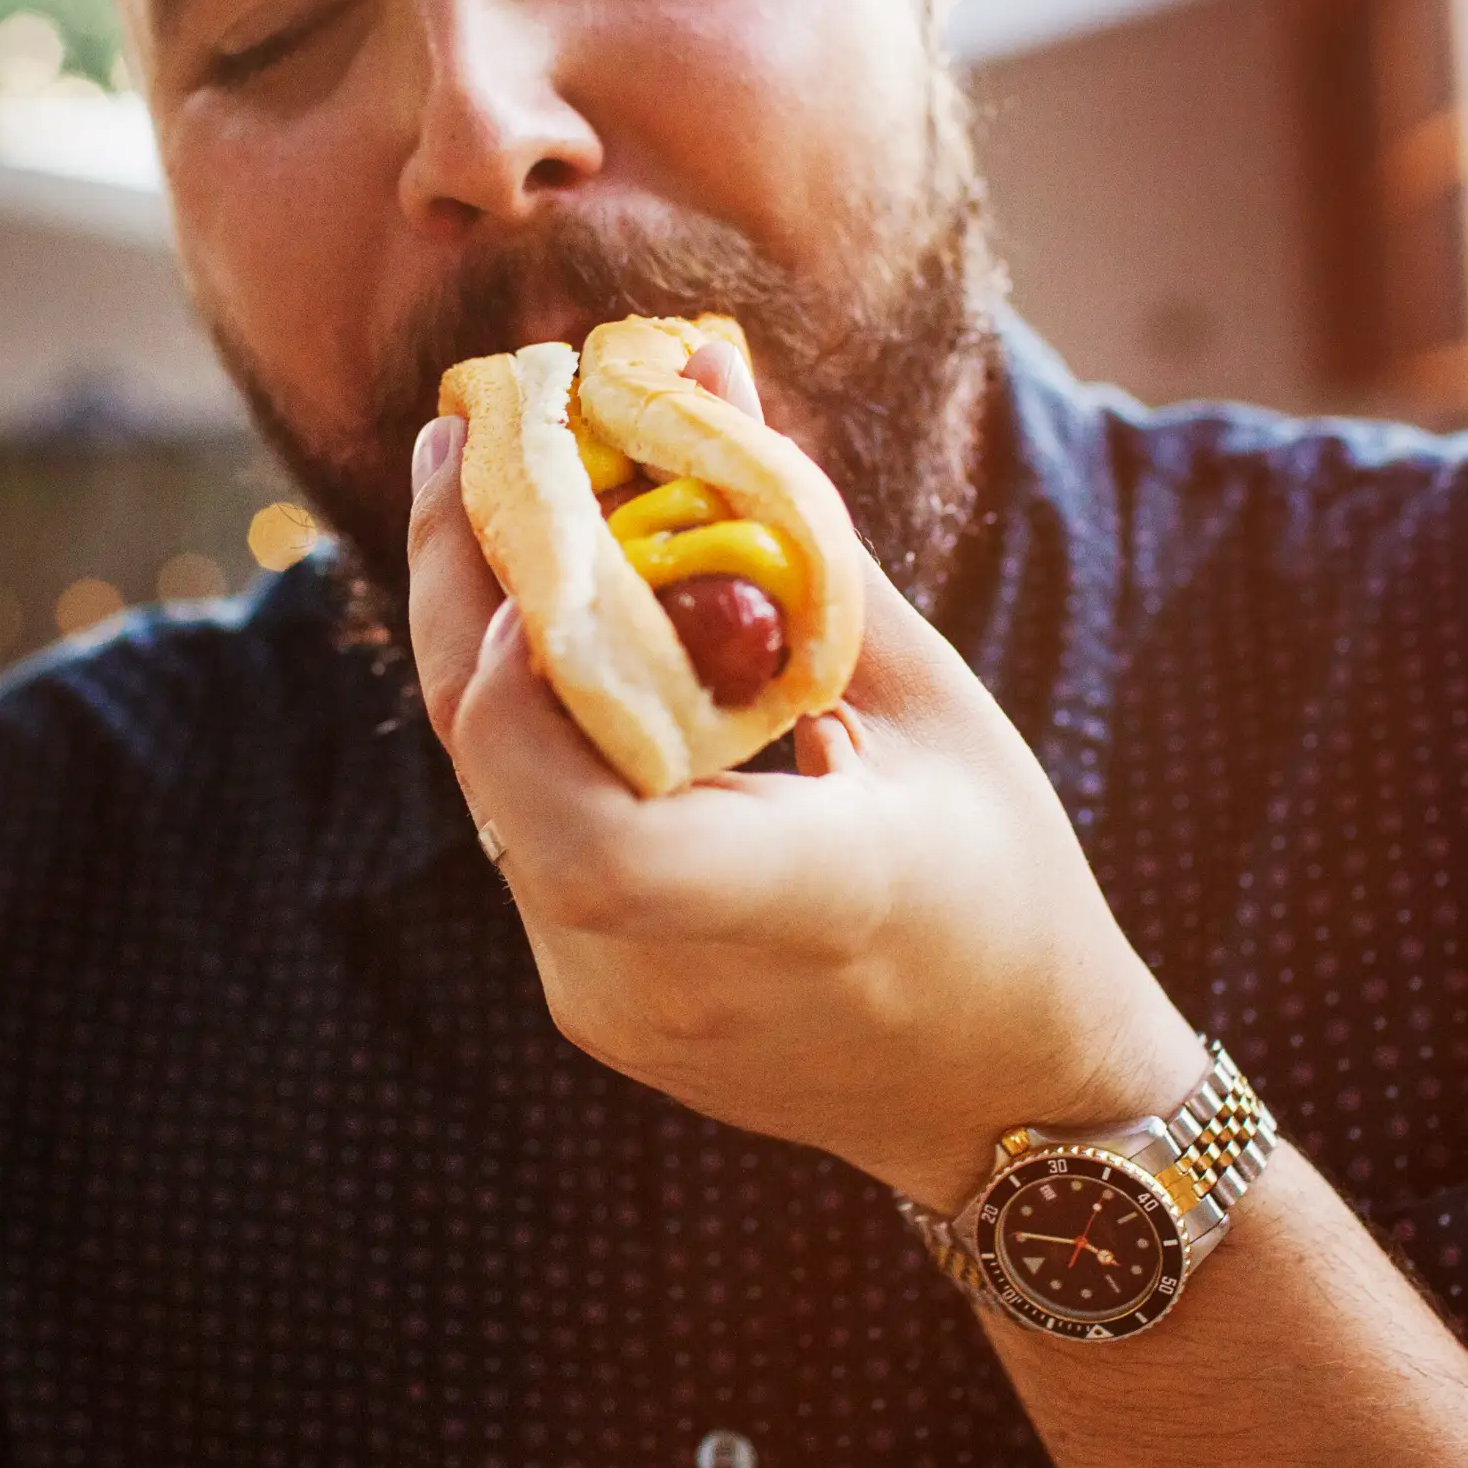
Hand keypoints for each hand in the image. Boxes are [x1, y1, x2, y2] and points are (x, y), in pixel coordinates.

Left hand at [406, 344, 1202, 1213]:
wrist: (999, 1096)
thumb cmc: (1001, 881)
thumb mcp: (932, 705)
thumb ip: (799, 544)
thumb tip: (700, 371)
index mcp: (805, 910)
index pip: (593, 834)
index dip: (532, 683)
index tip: (549, 525)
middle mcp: (679, 980)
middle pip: (501, 780)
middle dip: (466, 587)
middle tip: (468, 437)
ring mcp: (616, 1008)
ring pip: (490, 796)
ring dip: (484, 642)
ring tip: (497, 496)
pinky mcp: (589, 1002)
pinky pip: (521, 832)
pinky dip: (526, 719)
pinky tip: (544, 620)